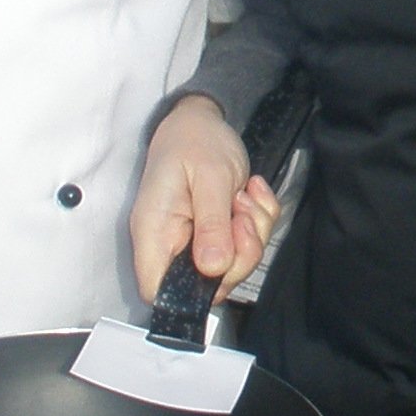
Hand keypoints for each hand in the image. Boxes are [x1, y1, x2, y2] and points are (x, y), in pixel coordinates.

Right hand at [124, 95, 278, 303]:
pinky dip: (259, 221)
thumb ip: (211, 223)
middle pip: (206, 285)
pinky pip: (246, 246)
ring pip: (232, 267)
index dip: (190, 294)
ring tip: (243, 197)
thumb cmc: (196, 142)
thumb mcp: (210, 177)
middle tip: (241, 215)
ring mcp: (194, 241)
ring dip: (252, 233)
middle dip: (239, 255)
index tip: (221, 262)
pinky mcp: (216, 234)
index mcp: (155, 232)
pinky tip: (250, 193)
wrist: (201, 120)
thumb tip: (213, 267)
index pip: (157, 291)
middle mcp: (170, 244)